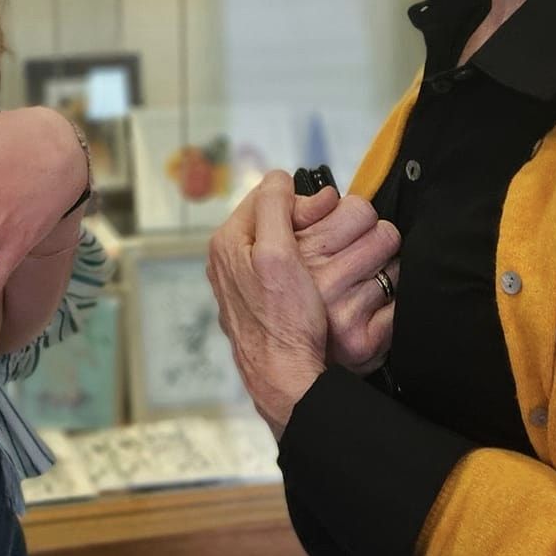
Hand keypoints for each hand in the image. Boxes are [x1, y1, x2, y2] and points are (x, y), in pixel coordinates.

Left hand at [205, 172, 328, 434]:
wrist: (286, 378)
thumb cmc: (283, 321)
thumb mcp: (277, 254)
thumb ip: (273, 207)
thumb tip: (279, 177)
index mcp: (227, 242)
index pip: (265, 195)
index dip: (298, 198)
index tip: (324, 210)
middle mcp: (229, 259)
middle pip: (273, 218)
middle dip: (304, 220)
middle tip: (327, 231)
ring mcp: (243, 282)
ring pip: (281, 241)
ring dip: (307, 241)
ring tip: (328, 253)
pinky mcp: (259, 300)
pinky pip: (286, 267)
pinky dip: (305, 265)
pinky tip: (319, 277)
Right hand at [292, 186, 399, 376]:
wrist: (275, 370)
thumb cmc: (274, 303)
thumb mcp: (266, 249)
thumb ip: (288, 210)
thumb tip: (330, 196)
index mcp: (286, 247)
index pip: (349, 205)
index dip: (345, 216)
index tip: (334, 230)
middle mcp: (313, 276)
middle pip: (377, 228)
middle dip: (369, 237)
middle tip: (351, 257)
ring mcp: (338, 309)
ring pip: (393, 262)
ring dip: (382, 270)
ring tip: (358, 283)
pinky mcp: (360, 341)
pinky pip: (399, 303)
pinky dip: (389, 306)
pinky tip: (368, 311)